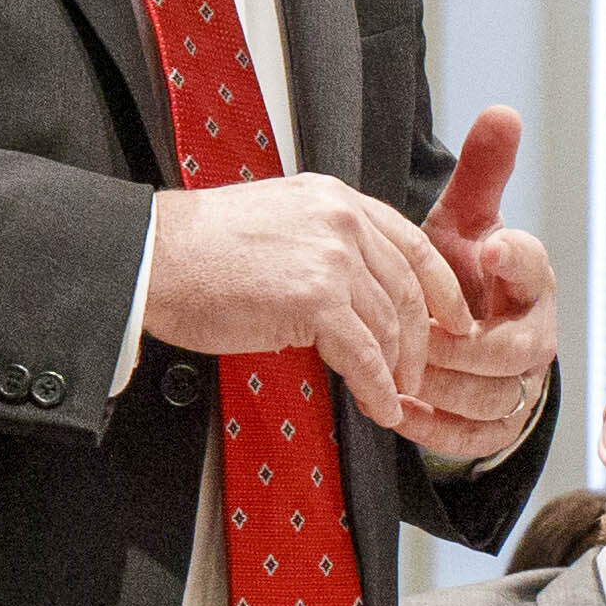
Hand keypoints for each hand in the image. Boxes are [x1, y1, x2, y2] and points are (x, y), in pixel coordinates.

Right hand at [146, 171, 444, 400]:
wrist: (150, 258)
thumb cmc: (196, 250)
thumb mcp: (274, 221)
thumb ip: (320, 243)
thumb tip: (349, 288)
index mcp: (334, 198)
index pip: (411, 242)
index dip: (441, 288)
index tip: (455, 318)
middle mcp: (341, 221)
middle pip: (408, 289)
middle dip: (420, 340)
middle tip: (417, 373)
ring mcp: (332, 258)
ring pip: (389, 326)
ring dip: (395, 370)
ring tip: (391, 395)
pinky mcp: (315, 300)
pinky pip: (365, 356)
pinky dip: (376, 388)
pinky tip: (378, 407)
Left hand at [397, 110, 563, 473]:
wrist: (456, 336)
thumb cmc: (460, 274)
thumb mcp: (465, 221)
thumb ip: (482, 173)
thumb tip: (503, 111)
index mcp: (530, 282)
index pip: (536, 269)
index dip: (515, 258)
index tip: (488, 244)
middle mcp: (535, 337)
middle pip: (512, 351)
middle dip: (459, 344)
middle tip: (412, 329)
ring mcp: (519, 387)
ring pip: (490, 397)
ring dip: (439, 385)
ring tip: (393, 368)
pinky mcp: (498, 427)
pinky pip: (474, 437)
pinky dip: (433, 426)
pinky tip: (396, 406)